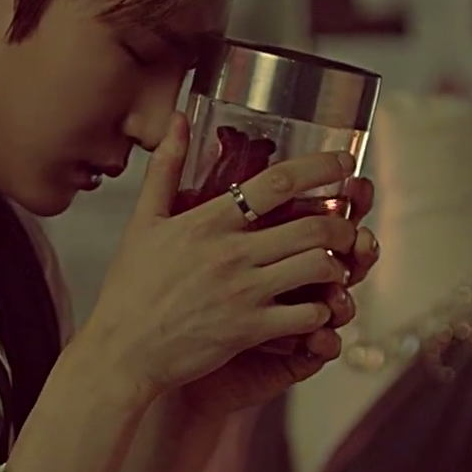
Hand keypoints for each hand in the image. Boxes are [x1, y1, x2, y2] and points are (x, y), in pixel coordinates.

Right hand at [77, 112, 361, 401]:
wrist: (122, 351)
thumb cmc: (130, 288)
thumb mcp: (143, 221)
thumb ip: (166, 168)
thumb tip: (179, 119)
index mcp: (208, 222)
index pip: (277, 182)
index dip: (320, 167)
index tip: (344, 163)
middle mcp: (231, 254)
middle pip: (311, 226)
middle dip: (343, 224)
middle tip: (349, 225)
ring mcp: (243, 294)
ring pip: (317, 268)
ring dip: (337, 265)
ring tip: (335, 265)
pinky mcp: (250, 331)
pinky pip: (306, 316)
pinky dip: (322, 310)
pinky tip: (317, 307)